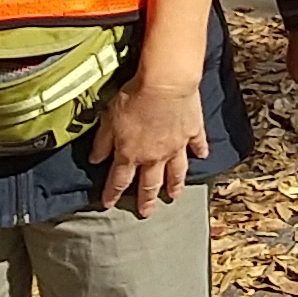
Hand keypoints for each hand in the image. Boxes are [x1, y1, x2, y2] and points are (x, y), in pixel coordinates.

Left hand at [90, 77, 208, 217]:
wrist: (166, 84)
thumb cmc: (134, 98)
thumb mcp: (109, 119)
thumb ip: (102, 142)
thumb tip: (95, 160)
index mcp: (130, 154)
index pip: (119, 180)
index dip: (112, 193)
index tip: (109, 205)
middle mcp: (154, 156)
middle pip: (149, 183)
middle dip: (146, 199)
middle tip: (147, 213)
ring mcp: (176, 146)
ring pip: (175, 172)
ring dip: (174, 185)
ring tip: (174, 196)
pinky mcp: (192, 132)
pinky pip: (197, 145)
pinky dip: (200, 152)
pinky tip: (202, 157)